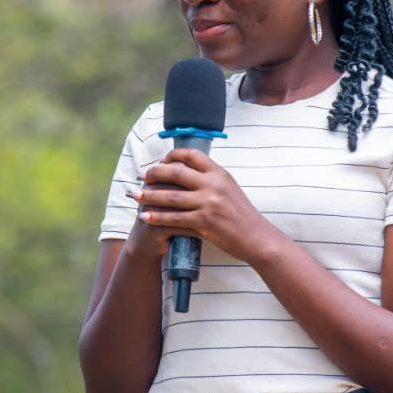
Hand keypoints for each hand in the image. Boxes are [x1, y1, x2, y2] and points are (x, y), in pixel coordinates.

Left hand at [129, 148, 280, 263]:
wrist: (257, 237)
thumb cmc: (242, 214)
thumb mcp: (229, 188)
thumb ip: (211, 178)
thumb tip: (188, 170)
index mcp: (219, 173)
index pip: (191, 155)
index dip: (172, 156)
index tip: (161, 162)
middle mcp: (213, 184)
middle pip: (175, 172)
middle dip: (154, 173)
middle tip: (142, 177)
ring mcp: (208, 203)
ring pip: (170, 196)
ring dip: (149, 196)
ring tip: (134, 196)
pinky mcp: (204, 222)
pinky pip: (174, 218)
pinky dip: (157, 217)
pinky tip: (145, 216)